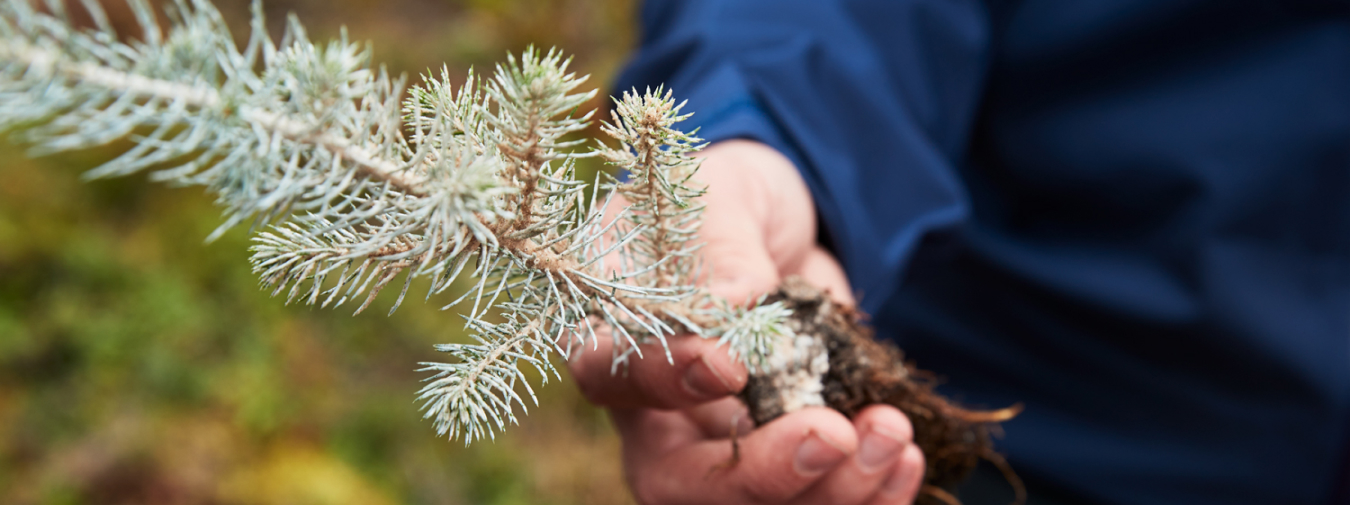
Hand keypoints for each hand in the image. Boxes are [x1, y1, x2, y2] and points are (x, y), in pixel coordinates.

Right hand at [569, 140, 924, 503]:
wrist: (781, 228)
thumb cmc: (726, 199)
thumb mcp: (723, 193)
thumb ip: (722, 243)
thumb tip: (738, 299)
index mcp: (613, 336)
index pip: (614, 377)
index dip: (667, 382)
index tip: (730, 363)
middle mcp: (656, 412)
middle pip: (677, 481)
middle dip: (759, 475)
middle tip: (832, 436)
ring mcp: (720, 446)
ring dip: (830, 490)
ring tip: (891, 433)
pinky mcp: (784, 459)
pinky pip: (814, 499)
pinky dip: (867, 496)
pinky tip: (904, 456)